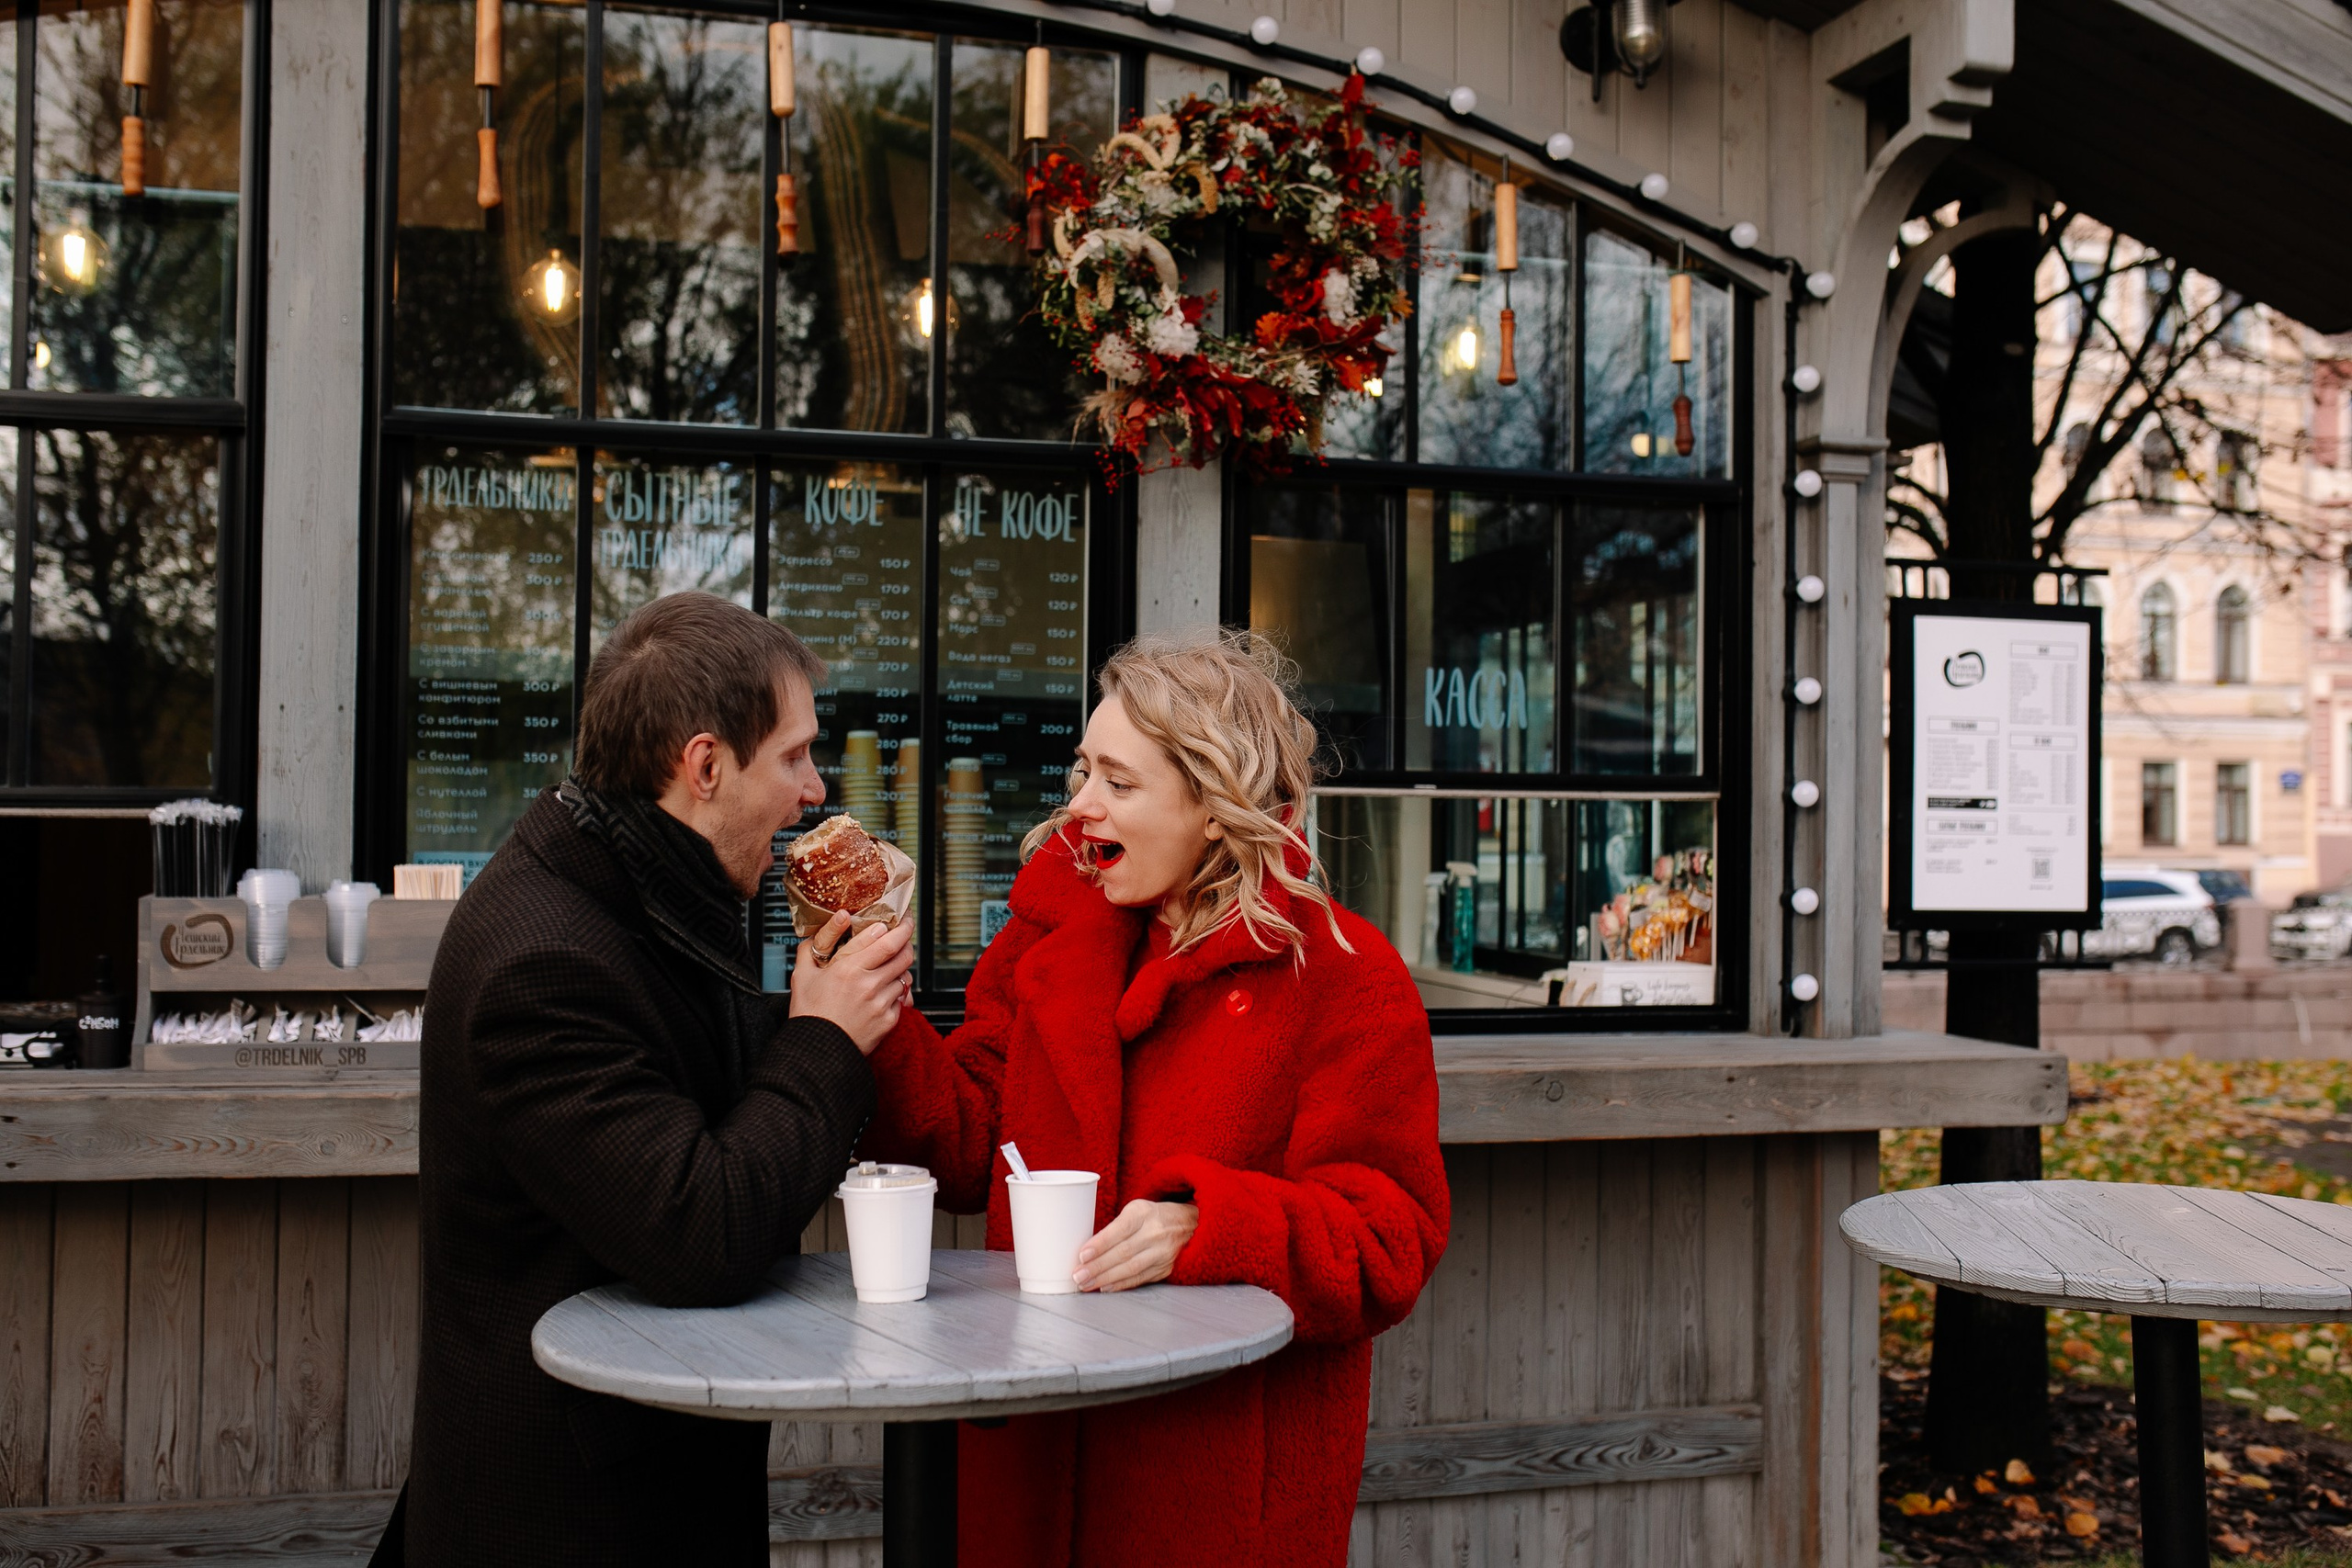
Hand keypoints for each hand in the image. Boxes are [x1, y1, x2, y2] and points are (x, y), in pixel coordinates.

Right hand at [789, 912, 914, 1054]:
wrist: (817, 1052)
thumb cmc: (809, 1015)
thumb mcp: (802, 977)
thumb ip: (809, 951)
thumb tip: (815, 935)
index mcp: (848, 969)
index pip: (886, 939)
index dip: (900, 926)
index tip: (903, 919)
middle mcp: (868, 984)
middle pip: (903, 954)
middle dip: (907, 942)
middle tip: (903, 937)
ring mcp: (881, 1003)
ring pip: (905, 976)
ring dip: (900, 970)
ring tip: (887, 969)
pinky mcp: (889, 1020)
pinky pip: (901, 999)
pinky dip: (896, 993)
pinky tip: (881, 994)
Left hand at [1073, 1199, 1197, 1292]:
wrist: (1188, 1224)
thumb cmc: (1153, 1216)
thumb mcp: (1135, 1210)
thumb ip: (1114, 1228)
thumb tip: (1087, 1251)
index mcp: (1144, 1213)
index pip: (1119, 1230)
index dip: (1100, 1244)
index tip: (1082, 1255)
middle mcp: (1156, 1232)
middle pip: (1123, 1252)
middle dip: (1097, 1267)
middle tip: (1078, 1276)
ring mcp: (1163, 1252)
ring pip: (1130, 1269)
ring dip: (1105, 1279)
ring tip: (1087, 1284)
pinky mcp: (1166, 1267)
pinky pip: (1140, 1278)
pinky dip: (1121, 1284)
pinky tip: (1106, 1287)